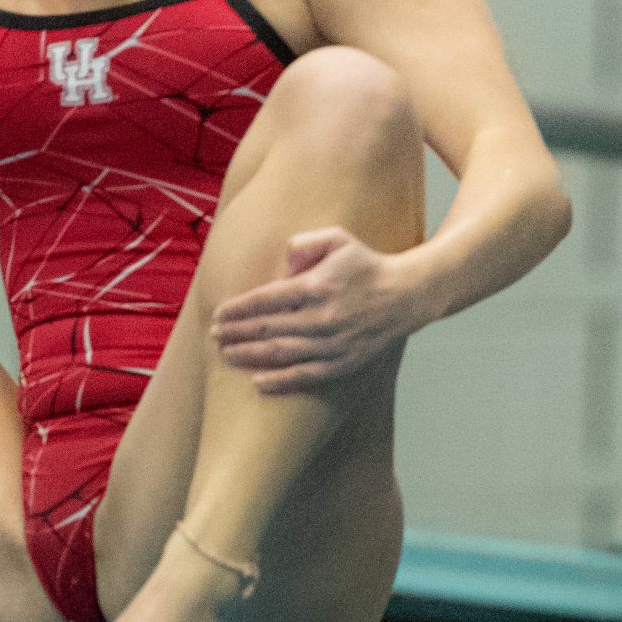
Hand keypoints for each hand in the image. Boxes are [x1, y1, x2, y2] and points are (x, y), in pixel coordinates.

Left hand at [208, 228, 426, 392]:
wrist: (407, 296)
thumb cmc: (366, 265)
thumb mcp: (338, 239)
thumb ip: (305, 242)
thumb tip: (284, 258)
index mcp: (317, 286)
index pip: (265, 300)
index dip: (238, 309)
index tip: (218, 315)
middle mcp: (322, 318)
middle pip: (267, 328)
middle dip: (235, 333)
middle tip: (213, 336)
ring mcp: (333, 343)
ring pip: (281, 353)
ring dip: (249, 355)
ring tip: (226, 355)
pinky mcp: (343, 363)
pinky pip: (306, 375)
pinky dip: (280, 380)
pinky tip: (258, 382)